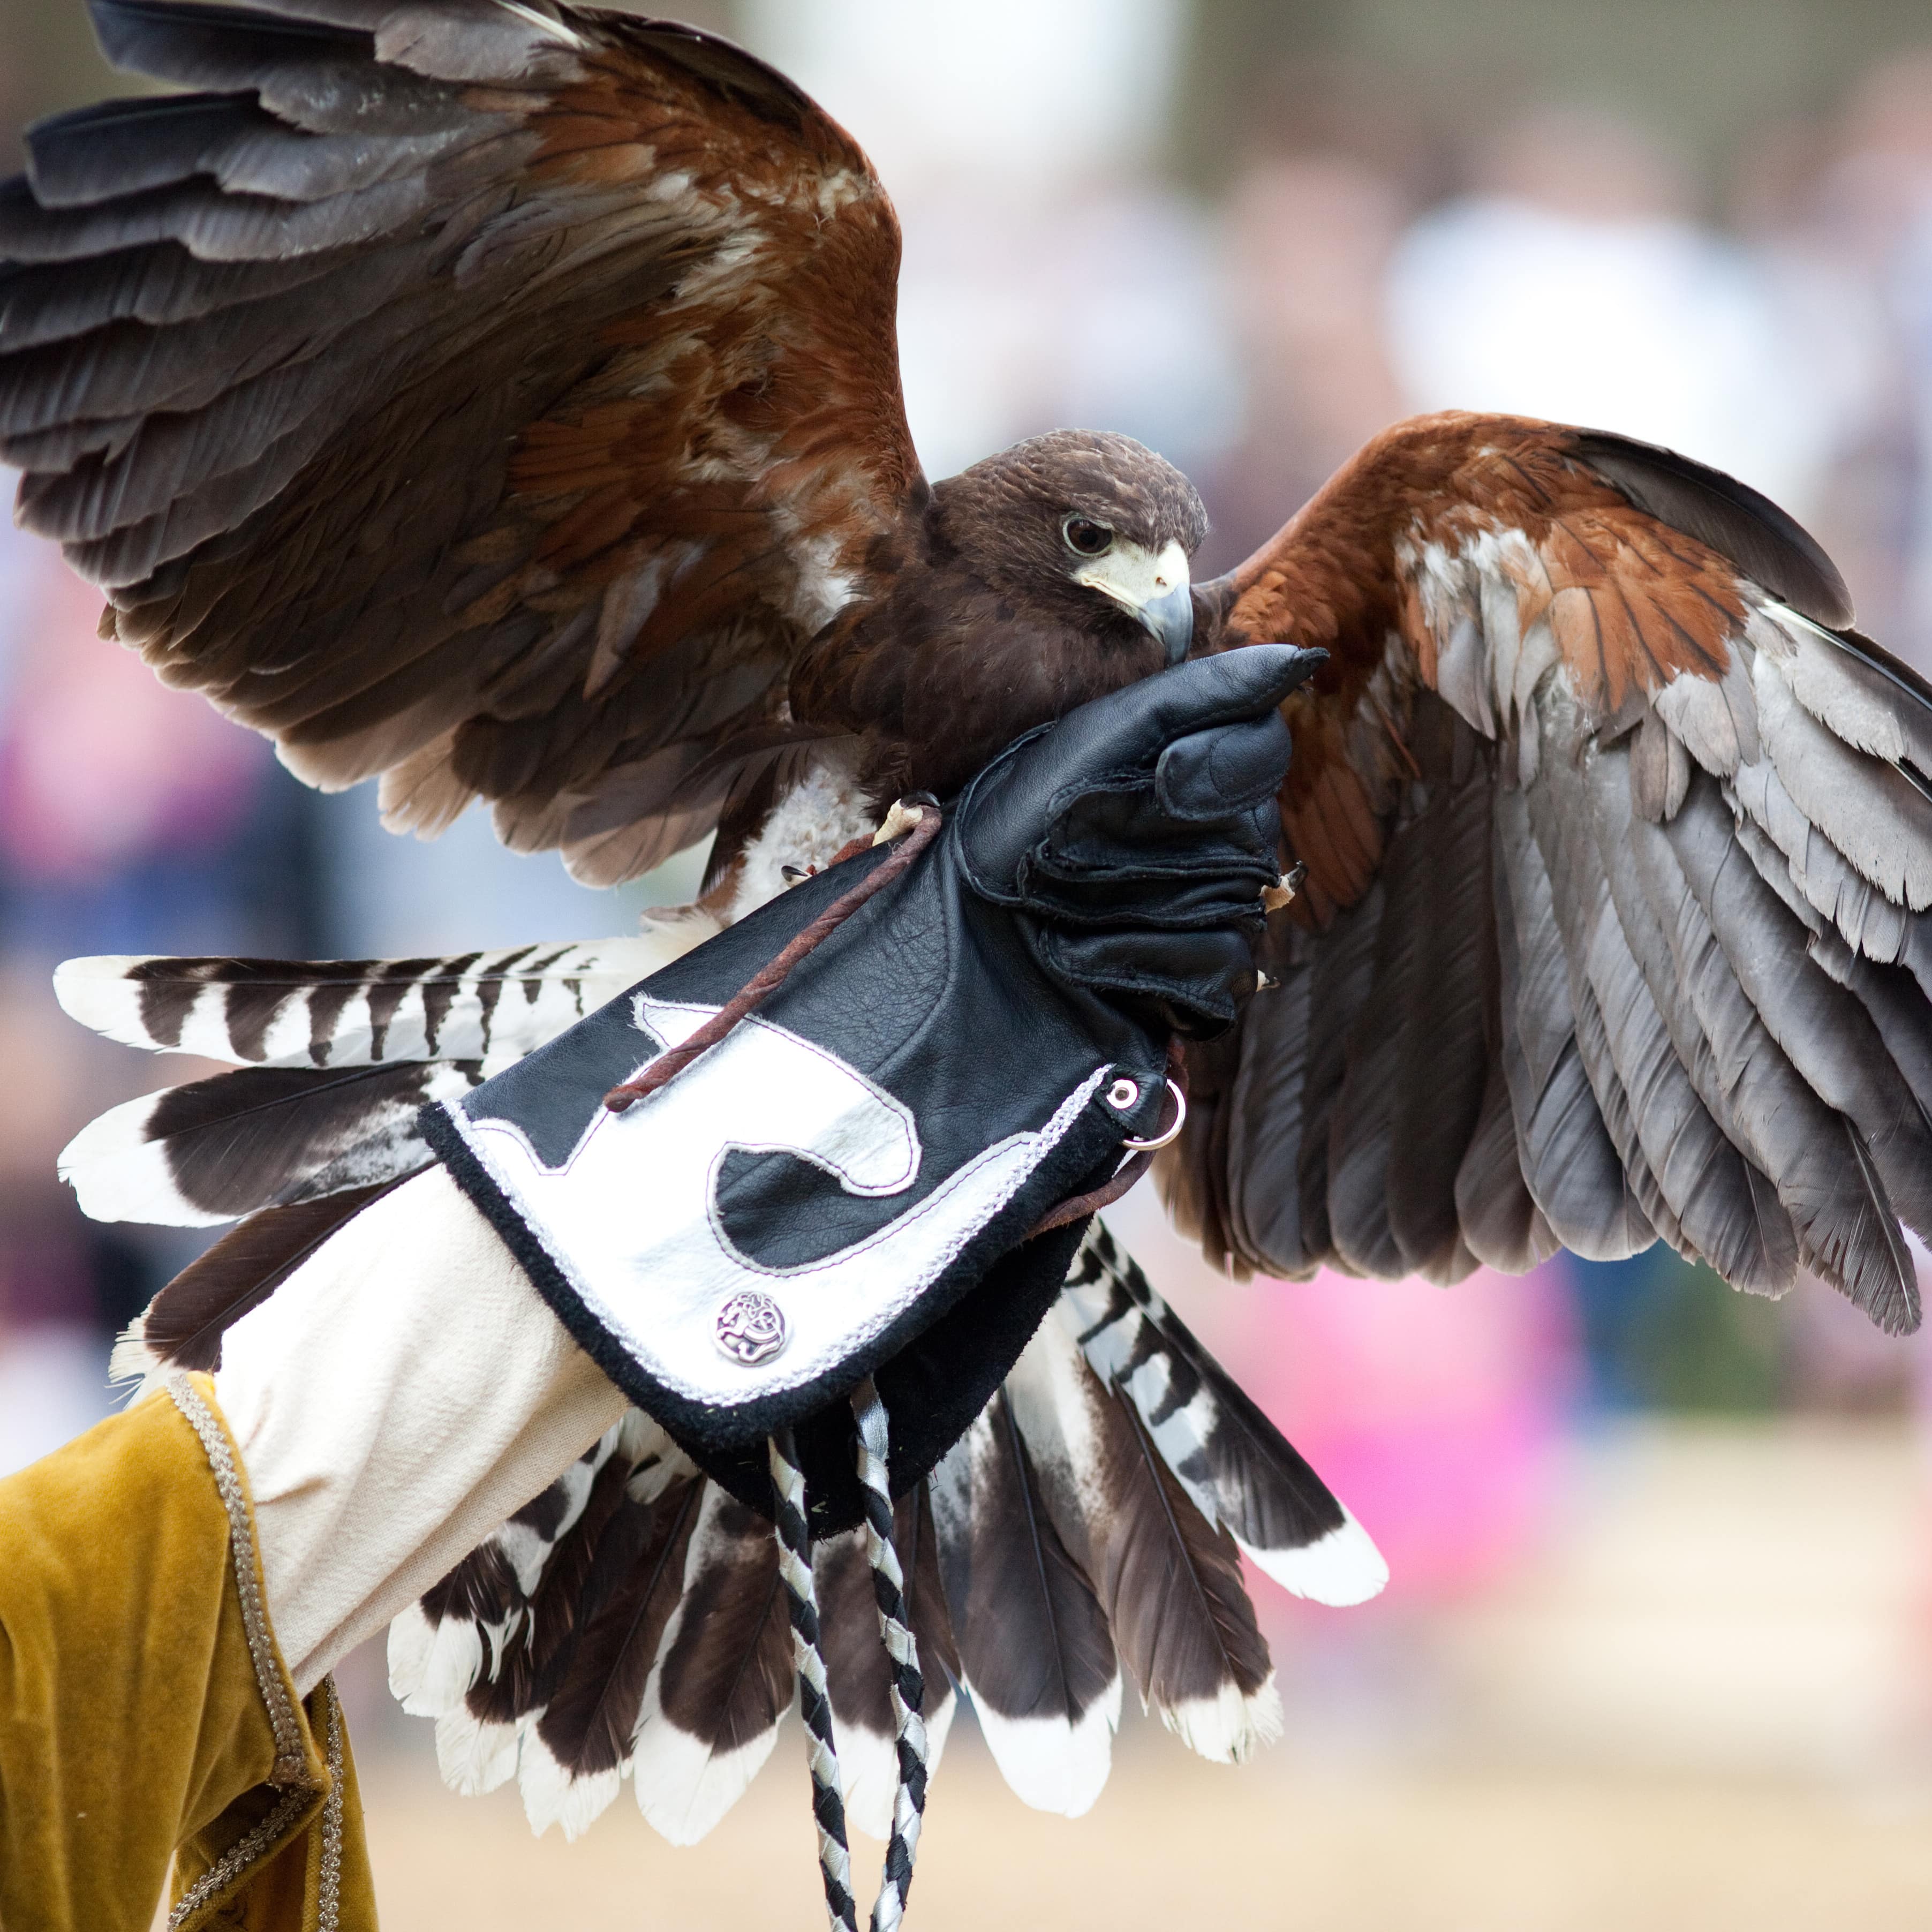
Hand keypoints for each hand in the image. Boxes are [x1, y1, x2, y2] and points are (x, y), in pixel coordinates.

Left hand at [956, 644, 1323, 1033]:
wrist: (953, 943)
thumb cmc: (1009, 832)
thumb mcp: (1096, 742)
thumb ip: (1198, 694)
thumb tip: (1305, 657)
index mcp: (1183, 767)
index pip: (1263, 745)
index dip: (1221, 760)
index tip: (1162, 774)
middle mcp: (1206, 838)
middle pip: (1254, 825)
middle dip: (1158, 835)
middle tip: (1074, 844)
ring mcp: (1207, 915)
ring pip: (1240, 898)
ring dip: (1140, 898)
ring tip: (1064, 905)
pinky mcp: (1196, 987)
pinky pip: (1221, 967)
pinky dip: (1144, 959)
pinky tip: (1083, 957)